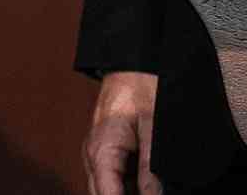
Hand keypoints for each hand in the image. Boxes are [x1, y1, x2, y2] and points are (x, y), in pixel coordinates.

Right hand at [84, 70, 161, 194]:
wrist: (132, 63)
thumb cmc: (140, 87)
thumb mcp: (152, 129)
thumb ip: (150, 168)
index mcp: (101, 151)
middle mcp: (93, 156)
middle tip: (153, 192)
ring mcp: (98, 155)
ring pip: (108, 189)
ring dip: (128, 191)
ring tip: (151, 186)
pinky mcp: (107, 152)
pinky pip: (115, 178)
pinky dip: (129, 185)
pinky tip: (147, 184)